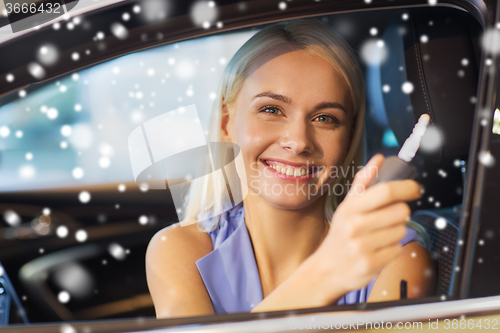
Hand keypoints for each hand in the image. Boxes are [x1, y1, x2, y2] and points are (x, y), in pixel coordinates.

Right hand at [312, 154, 422, 300]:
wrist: (326, 269)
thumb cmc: (340, 234)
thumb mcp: (347, 206)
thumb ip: (364, 181)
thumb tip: (379, 158)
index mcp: (350, 208)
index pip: (386, 191)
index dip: (406, 187)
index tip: (416, 188)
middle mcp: (355, 226)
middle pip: (400, 211)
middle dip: (401, 213)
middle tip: (389, 218)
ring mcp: (363, 246)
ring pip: (402, 231)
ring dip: (396, 232)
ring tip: (379, 236)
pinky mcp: (371, 264)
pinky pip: (398, 249)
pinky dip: (392, 249)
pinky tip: (378, 249)